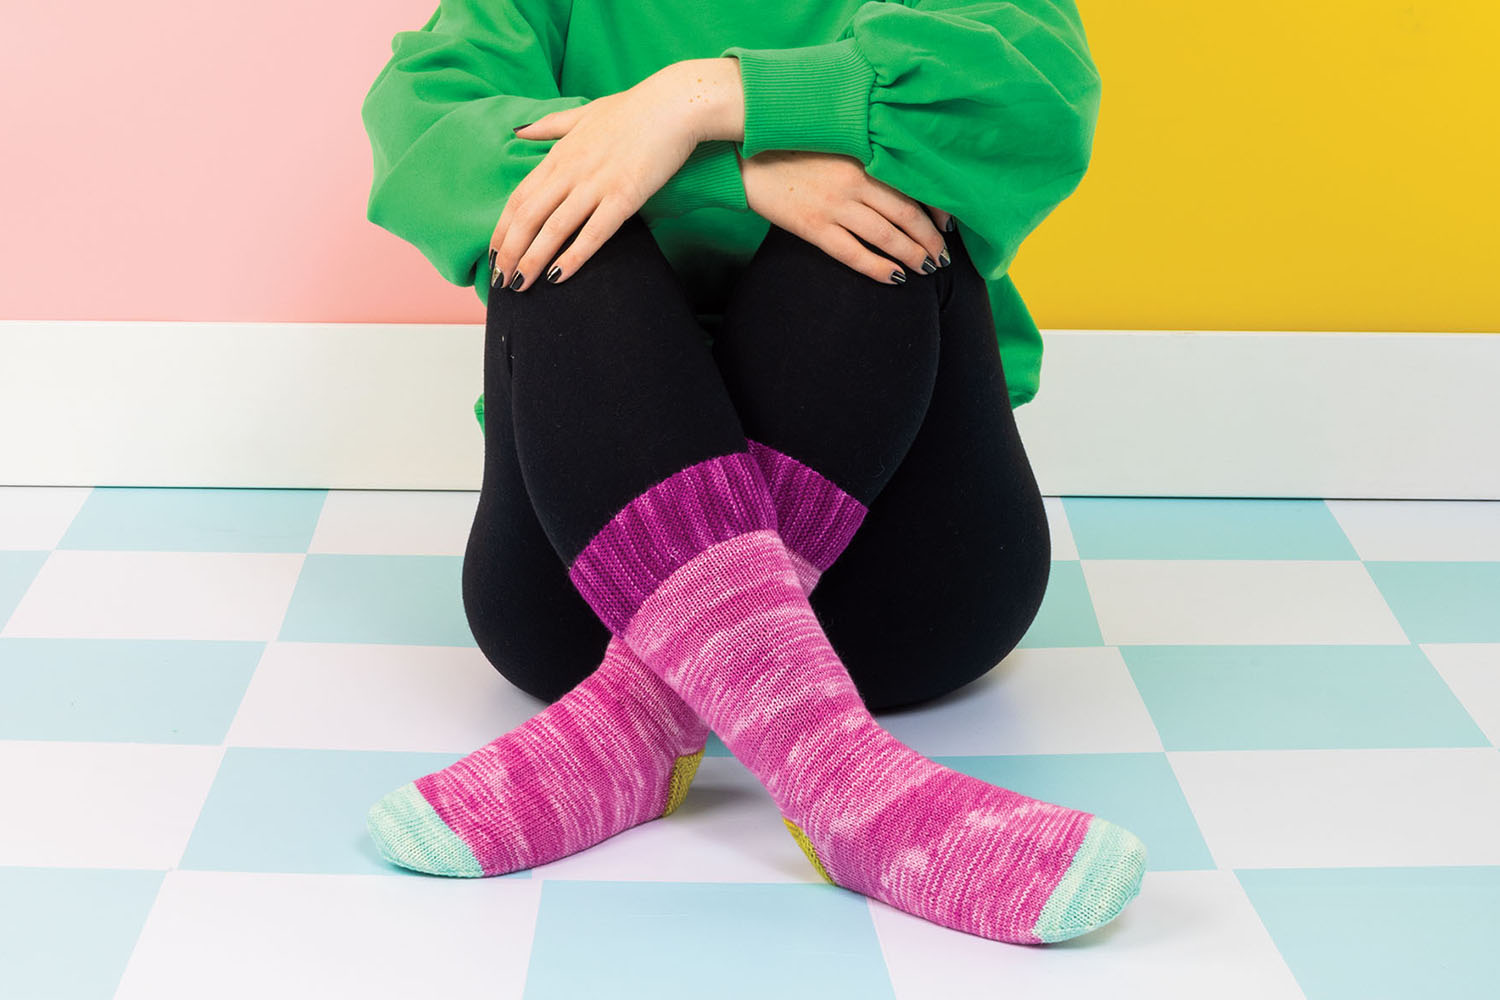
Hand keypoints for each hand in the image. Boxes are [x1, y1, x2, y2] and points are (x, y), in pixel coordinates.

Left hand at [489, 71, 698, 291]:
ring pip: (553, 229)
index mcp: (559, 154)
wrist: (675, 103)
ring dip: (532, 260)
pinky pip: (593, 233)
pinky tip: (558, 277)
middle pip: (528, 218)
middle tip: (500, 281)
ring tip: (520, 286)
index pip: (519, 198)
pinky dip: (573, 257)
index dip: (502, 229)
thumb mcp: (583, 112)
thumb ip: (549, 126)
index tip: (493, 254)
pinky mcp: (624, 197)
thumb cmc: (633, 108)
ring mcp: (596, 184)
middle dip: (509, 253)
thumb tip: (519, 130)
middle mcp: (570, 171)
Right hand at [740, 150, 953, 283]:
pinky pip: (854, 254)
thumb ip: (861, 158)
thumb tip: (890, 179)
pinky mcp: (812, 227)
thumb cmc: (788, 147)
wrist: (742, 153)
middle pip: (906, 214)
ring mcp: (833, 205)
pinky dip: (878, 268)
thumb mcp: (831, 143)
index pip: (912, 184)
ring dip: (912, 255)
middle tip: (944, 256)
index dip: (935, 207)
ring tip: (928, 269)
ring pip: (886, 236)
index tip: (949, 223)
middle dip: (930, 239)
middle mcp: (853, 181)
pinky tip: (894, 277)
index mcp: (861, 156)